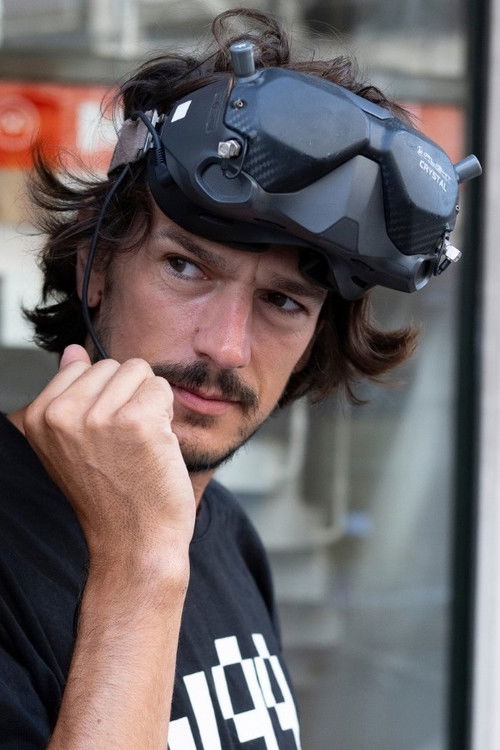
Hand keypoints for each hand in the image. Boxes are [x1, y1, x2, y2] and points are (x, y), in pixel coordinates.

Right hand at [23, 345, 195, 564]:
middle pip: (114, 365)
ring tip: (138, 445)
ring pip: (140, 372)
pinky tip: (155, 446)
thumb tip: (71, 350)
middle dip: (128, 397)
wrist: (134, 543)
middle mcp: (62, 414)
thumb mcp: (74, 442)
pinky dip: (166, 415)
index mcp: (40, 416)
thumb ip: (71, 392)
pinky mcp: (136, 421)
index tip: (103, 437)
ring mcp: (98, 417)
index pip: (83, 366)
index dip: (105, 398)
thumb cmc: (110, 495)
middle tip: (124, 444)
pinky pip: (161, 388)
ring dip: (149, 404)